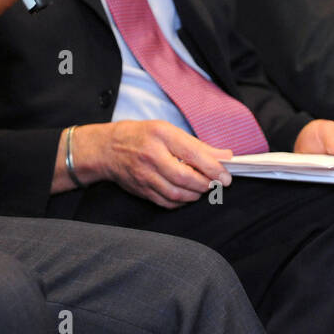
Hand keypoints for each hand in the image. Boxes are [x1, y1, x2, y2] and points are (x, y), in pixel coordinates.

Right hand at [62, 120, 232, 207]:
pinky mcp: (141, 190)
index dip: (213, 167)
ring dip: (195, 195)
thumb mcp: (168, 130)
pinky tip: (187, 195)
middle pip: (185, 178)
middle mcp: (151, 156)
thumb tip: (225, 156)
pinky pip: (167, 203)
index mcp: (161, 135)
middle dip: (206, 184)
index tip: (226, 176)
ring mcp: (144, 176)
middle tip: (216, 184)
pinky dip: (182, 202)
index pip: (192, 153)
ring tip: (203, 188)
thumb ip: (197, 145)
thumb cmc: (142, 136)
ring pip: (177, 194)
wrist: (107, 149)